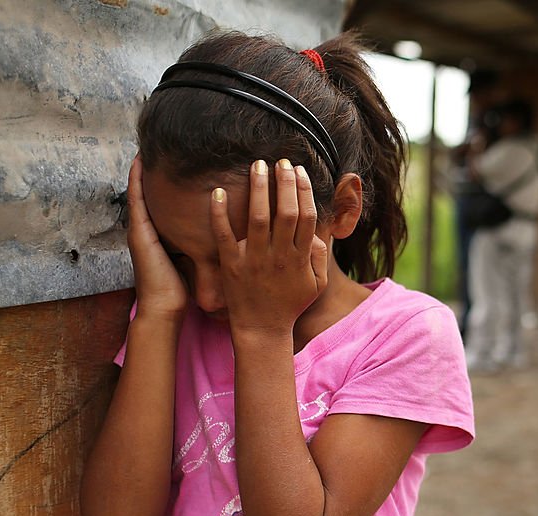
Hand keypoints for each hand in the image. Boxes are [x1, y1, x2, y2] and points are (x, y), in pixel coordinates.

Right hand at [126, 157, 187, 319]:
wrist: (165, 308)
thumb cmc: (182, 290)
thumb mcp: (193, 260)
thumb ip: (197, 244)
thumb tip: (217, 231)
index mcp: (161, 235)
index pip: (164, 202)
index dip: (168, 181)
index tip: (178, 159)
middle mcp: (149, 229)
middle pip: (151, 192)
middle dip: (155, 170)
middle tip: (159, 143)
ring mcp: (141, 230)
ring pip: (141, 191)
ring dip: (143, 168)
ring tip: (147, 143)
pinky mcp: (138, 233)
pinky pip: (136, 200)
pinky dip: (136, 180)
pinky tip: (139, 161)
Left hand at [210, 159, 327, 337]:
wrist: (262, 331)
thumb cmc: (289, 305)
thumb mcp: (315, 285)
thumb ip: (319, 256)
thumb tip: (317, 230)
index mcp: (299, 258)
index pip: (306, 217)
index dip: (304, 192)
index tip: (300, 172)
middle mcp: (278, 256)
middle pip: (286, 212)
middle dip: (285, 183)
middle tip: (281, 162)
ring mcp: (254, 260)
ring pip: (258, 218)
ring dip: (259, 190)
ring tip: (258, 165)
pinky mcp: (231, 265)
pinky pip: (224, 236)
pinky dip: (220, 214)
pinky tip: (217, 192)